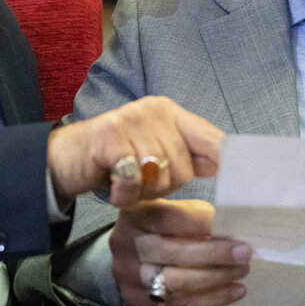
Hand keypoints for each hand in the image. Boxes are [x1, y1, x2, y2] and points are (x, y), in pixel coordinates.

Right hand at [47, 96, 223, 206]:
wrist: (64, 157)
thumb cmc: (116, 158)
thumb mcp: (154, 151)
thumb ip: (188, 153)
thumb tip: (223, 162)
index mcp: (170, 112)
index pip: (210, 137)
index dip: (226, 162)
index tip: (239, 182)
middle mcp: (153, 111)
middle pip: (184, 168)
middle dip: (165, 187)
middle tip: (142, 182)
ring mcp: (130, 121)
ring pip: (159, 176)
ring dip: (142, 192)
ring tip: (126, 183)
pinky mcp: (109, 138)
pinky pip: (133, 181)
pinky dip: (124, 194)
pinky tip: (115, 188)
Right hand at [110, 199, 249, 305]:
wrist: (124, 260)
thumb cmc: (157, 230)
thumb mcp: (169, 211)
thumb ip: (193, 217)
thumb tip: (230, 231)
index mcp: (136, 215)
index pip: (168, 218)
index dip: (201, 223)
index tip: (230, 229)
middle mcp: (128, 244)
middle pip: (172, 252)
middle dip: (213, 254)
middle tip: (244, 253)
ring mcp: (132, 275)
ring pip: (176, 282)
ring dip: (215, 279)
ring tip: (241, 273)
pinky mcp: (140, 299)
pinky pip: (179, 303)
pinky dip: (210, 298)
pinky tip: (234, 292)